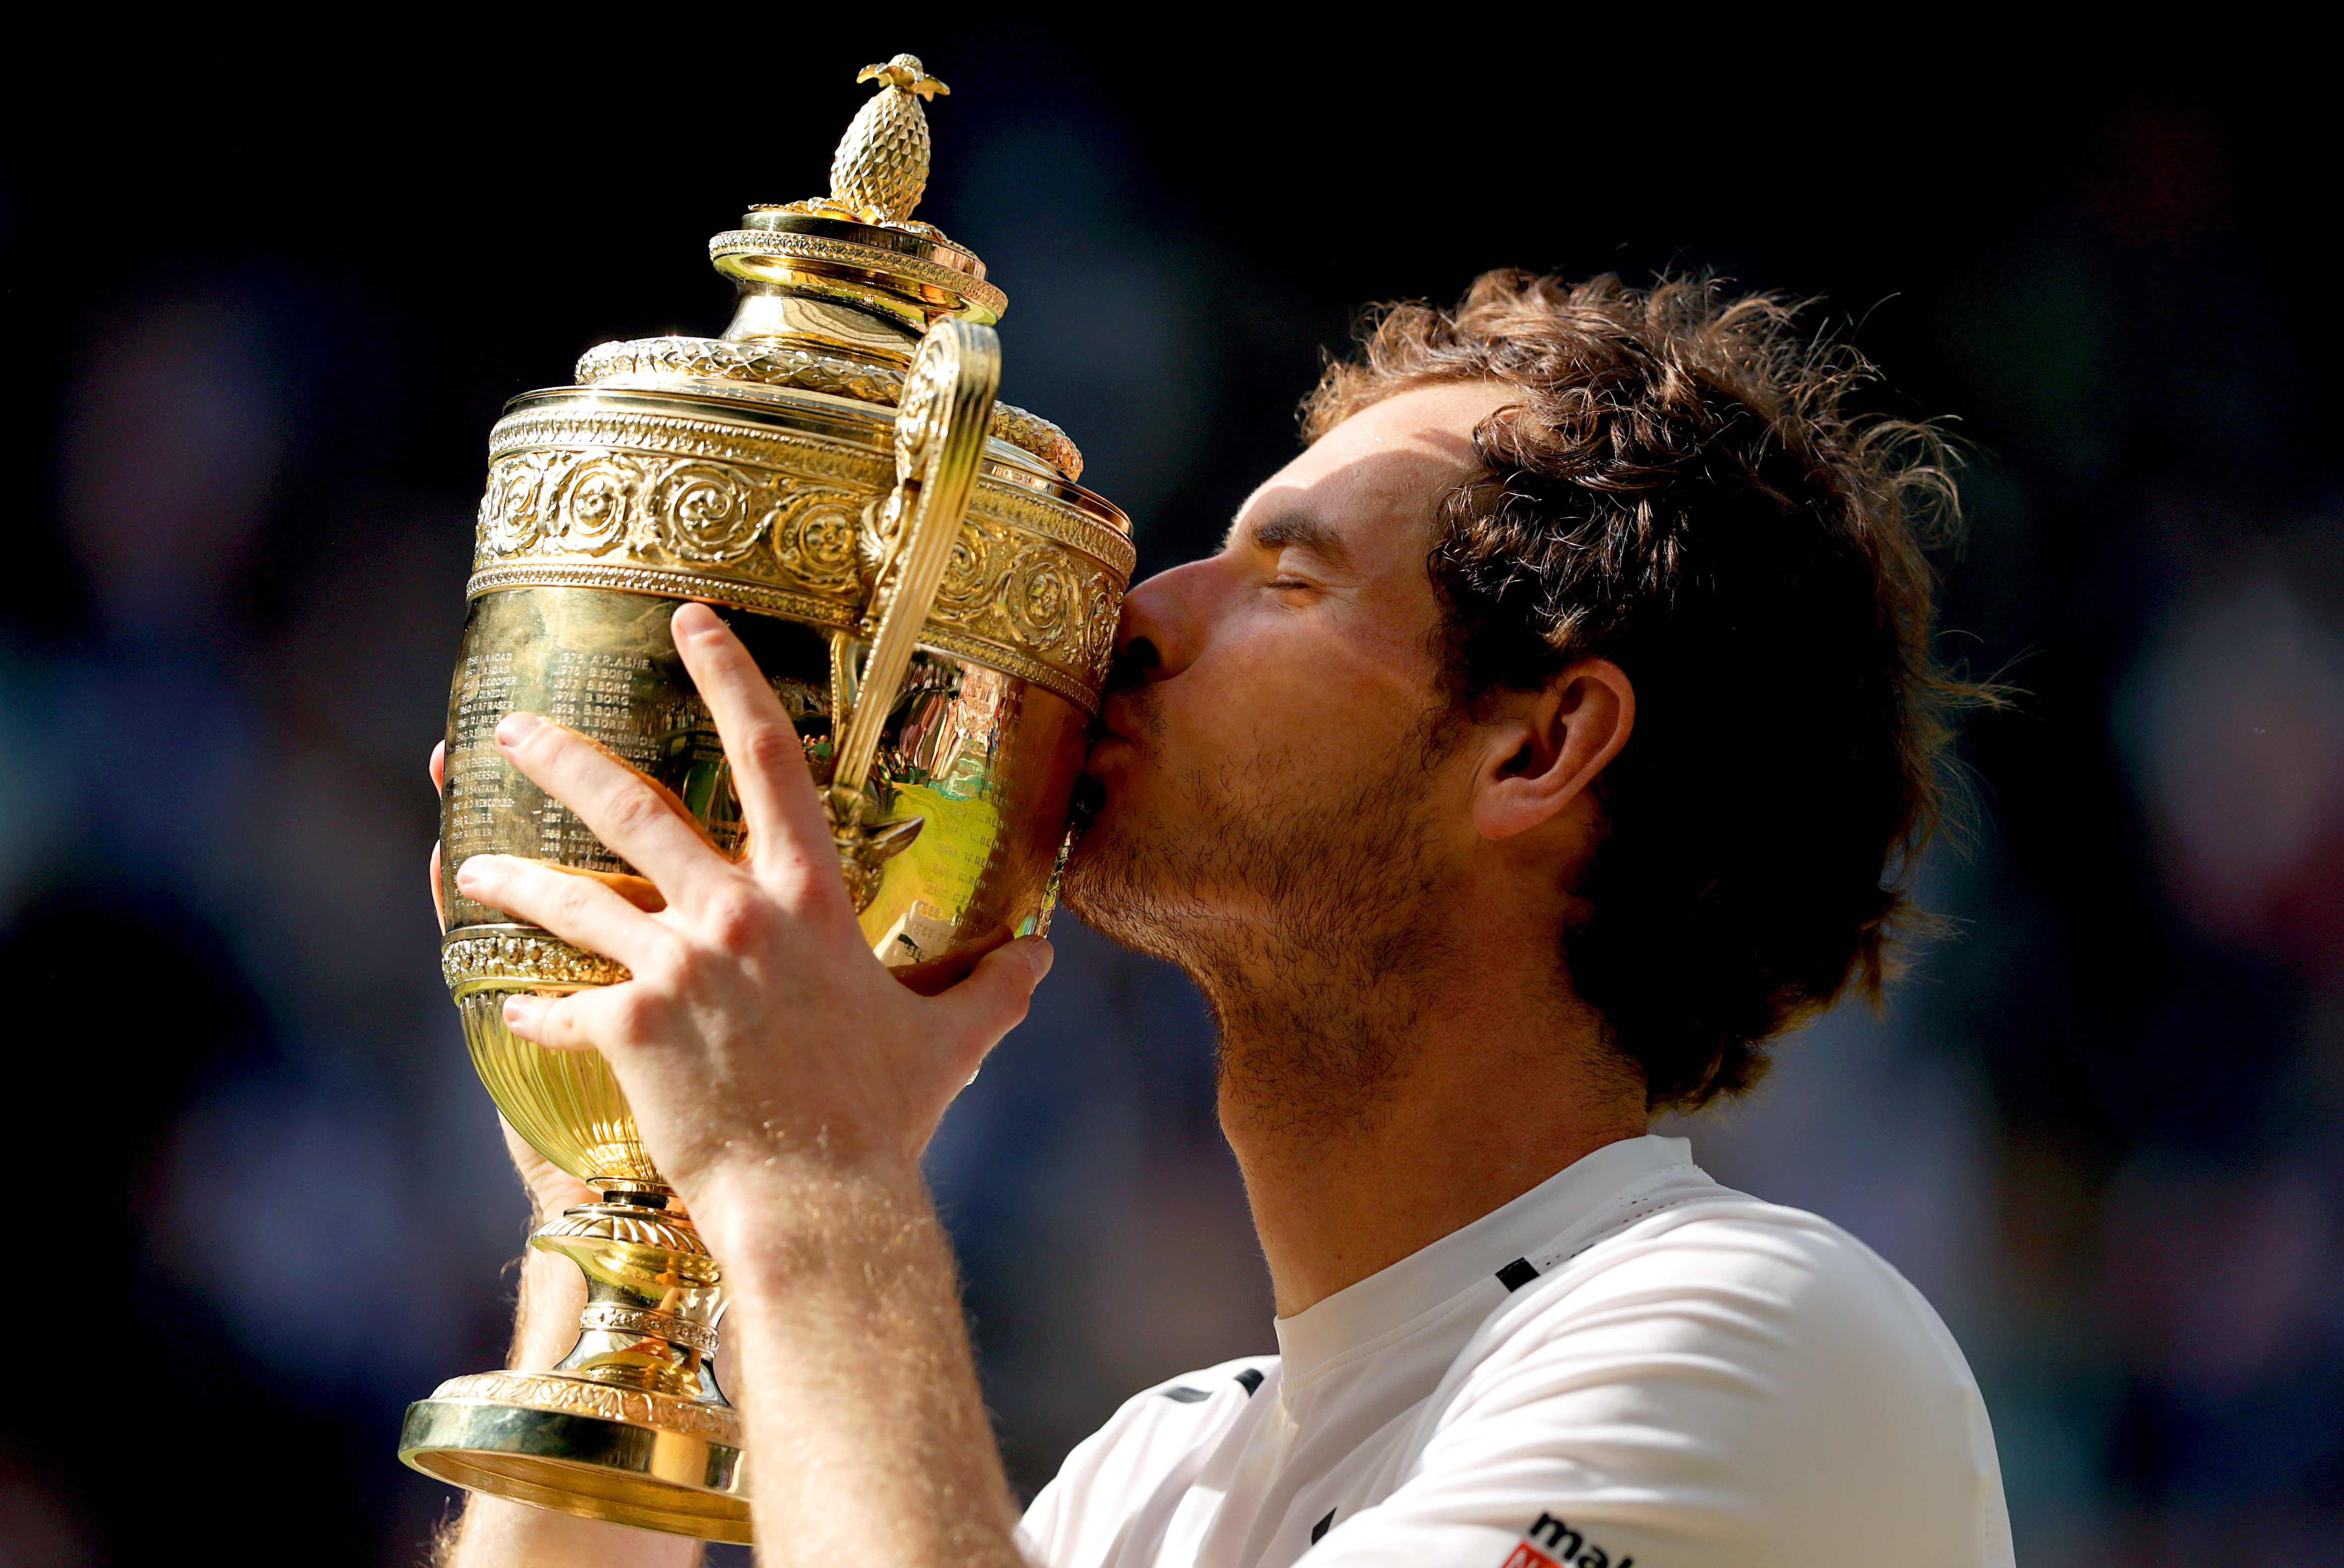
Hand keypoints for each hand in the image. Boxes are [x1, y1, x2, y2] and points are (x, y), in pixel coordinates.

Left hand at [449, 601, 1053, 1213]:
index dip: (728, 676)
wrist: (819, 1199)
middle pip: (633, 810)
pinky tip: (512, 1007)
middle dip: (563, 757)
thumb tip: (1041, 954)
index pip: (770, 757)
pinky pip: (561, 1007)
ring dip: (515, 876)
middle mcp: (735, 916)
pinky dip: (535, 1007)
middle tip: (511, 726)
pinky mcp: (629, 1029)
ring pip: (572, 900)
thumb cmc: (885, 1121)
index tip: (688, 622)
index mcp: (809, 900)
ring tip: (473, 865)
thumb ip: (993, 988)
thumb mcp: (950, 1043)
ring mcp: (677, 969)